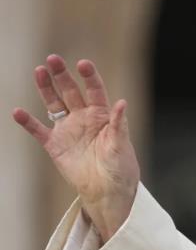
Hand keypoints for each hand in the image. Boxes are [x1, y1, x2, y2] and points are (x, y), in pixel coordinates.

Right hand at [12, 54, 139, 241]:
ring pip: (54, 104)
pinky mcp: (55, 145)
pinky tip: (18, 112)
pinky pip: (38, 130)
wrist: (107, 191)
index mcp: (102, 115)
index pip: (95, 91)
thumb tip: (122, 102)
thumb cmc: (120, 167)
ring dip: (46, 89)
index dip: (89, 77)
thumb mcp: (121, 145)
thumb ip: (120, 124)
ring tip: (39, 71)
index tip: (83, 63)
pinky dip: (28, 122)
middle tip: (53, 59)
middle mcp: (84, 118)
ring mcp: (68, 130)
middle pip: (71, 91)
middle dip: (62, 75)